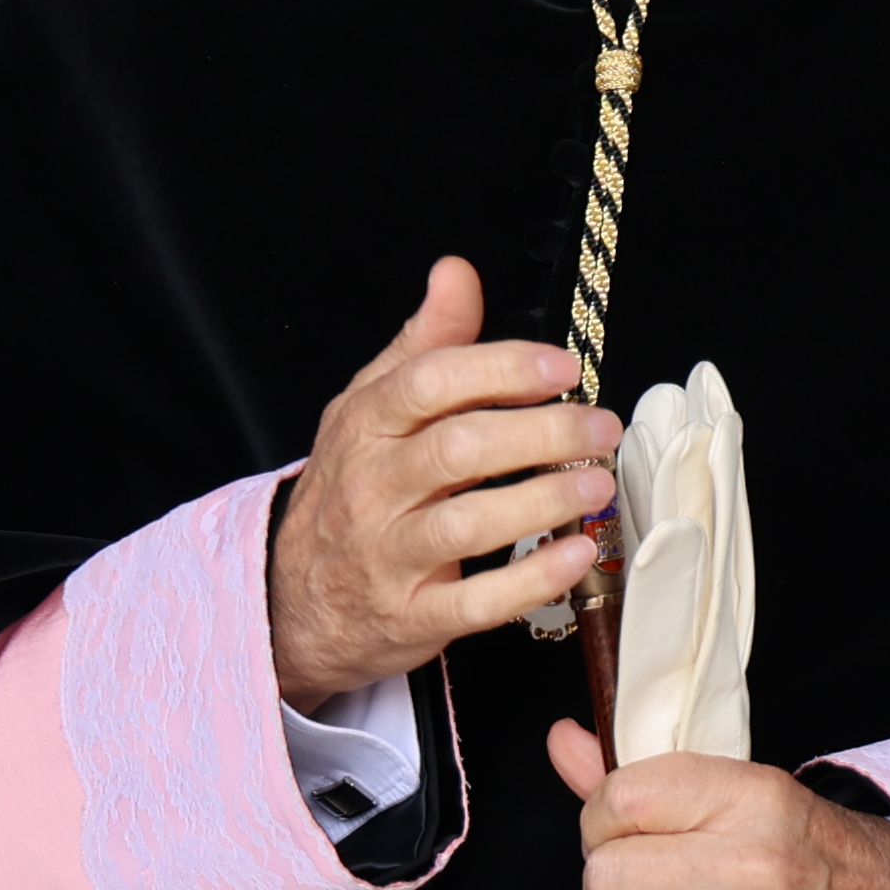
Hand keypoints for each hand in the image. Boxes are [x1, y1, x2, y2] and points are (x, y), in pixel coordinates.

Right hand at [267, 259, 615, 705]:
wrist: (289, 597)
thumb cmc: (349, 489)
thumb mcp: (369, 408)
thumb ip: (423, 344)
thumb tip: (457, 272)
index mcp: (366, 426)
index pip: (428, 384)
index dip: (500, 370)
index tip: (562, 367)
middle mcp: (373, 487)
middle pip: (458, 450)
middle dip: (540, 432)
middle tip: (600, 427)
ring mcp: (389, 556)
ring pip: (469, 524)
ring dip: (544, 500)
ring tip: (596, 483)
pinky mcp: (412, 616)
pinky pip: (476, 602)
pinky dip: (532, 580)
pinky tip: (577, 553)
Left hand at [547, 723, 889, 889]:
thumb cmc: (819, 859)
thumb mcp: (750, 797)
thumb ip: (650, 777)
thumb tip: (563, 740)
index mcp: (752, 798)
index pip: (623, 798)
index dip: (600, 820)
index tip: (621, 834)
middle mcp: (752, 865)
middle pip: (607, 876)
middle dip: (611, 887)